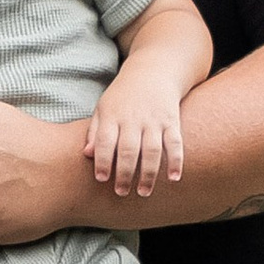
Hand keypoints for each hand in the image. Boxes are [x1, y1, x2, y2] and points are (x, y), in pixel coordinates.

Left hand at [85, 65, 187, 199]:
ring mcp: (154, 120)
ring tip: (144, 192)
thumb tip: (87, 154)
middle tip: (121, 193)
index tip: (101, 179)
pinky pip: (175, 143)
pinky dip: (176, 161)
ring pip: (152, 150)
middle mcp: (133, 118)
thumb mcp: (103, 107)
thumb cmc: (123, 95)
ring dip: (148, 173)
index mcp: (113, 116)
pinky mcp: (172, 120)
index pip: (105, 141)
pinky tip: (174, 178)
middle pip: (128, 150)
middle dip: (125, 174)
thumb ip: (95, 131)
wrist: (153, 70)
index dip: (103, 161)